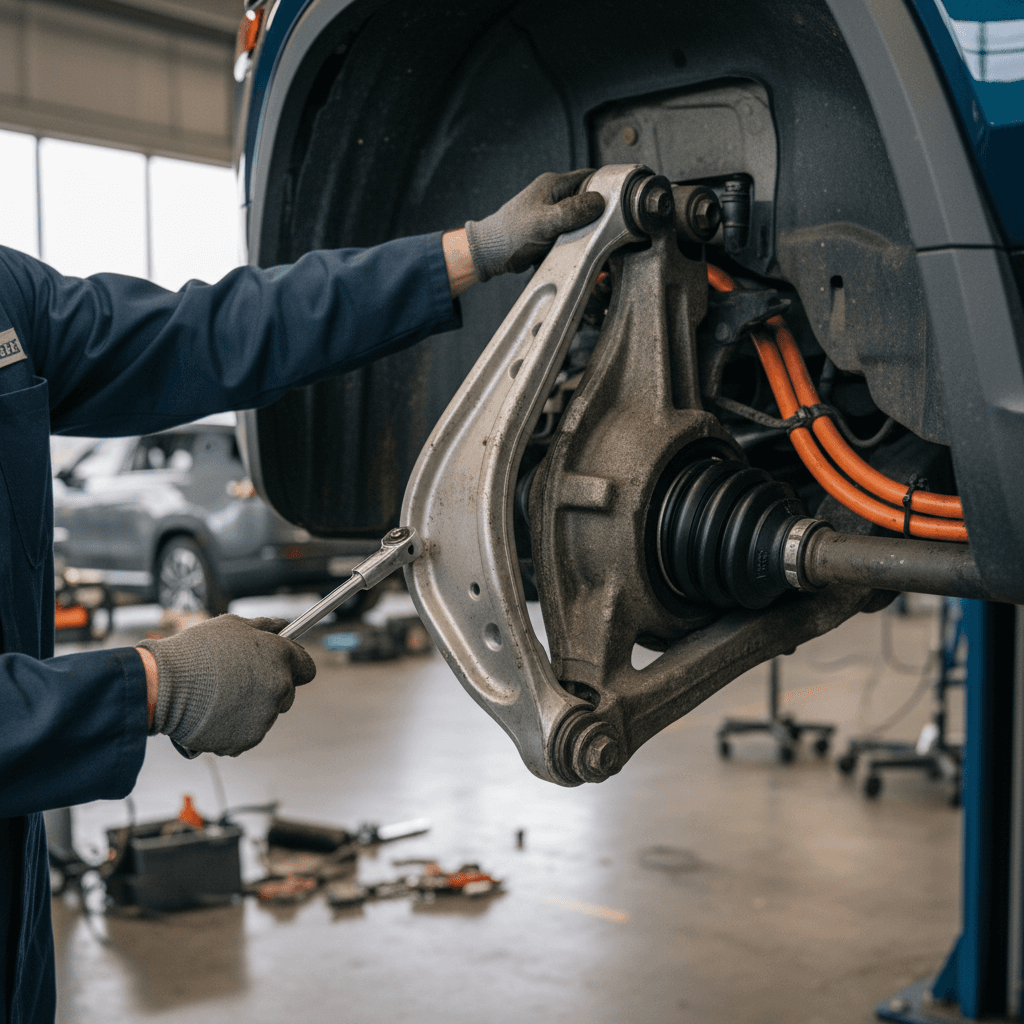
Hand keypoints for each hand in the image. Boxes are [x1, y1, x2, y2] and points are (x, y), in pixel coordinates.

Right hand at [136, 614, 315, 756]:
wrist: (164, 686)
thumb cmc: (196, 652)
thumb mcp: (233, 625)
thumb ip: (266, 627)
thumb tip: (283, 628)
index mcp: (281, 657)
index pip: (307, 667)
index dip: (294, 666)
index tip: (281, 666)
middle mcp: (279, 687)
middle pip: (287, 692)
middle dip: (270, 687)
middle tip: (240, 680)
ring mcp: (265, 716)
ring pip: (266, 713)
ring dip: (251, 707)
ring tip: (220, 696)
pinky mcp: (248, 738)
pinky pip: (248, 732)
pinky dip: (235, 727)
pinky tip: (215, 713)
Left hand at [464, 169, 604, 281]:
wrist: (490, 254)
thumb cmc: (510, 235)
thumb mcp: (545, 222)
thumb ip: (572, 212)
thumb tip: (599, 203)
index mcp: (553, 185)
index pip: (590, 177)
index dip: (607, 187)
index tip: (621, 201)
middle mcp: (554, 196)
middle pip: (588, 201)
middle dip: (599, 215)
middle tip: (608, 229)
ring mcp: (551, 213)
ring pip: (580, 220)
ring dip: (586, 232)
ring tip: (592, 243)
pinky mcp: (549, 230)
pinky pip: (570, 234)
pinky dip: (575, 243)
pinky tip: (578, 251)